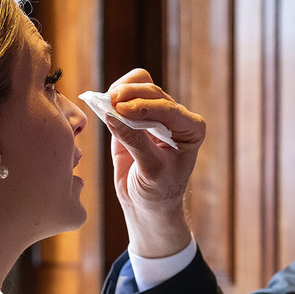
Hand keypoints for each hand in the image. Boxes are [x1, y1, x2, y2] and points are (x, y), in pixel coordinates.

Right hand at [106, 69, 204, 257]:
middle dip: (130, 94)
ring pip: (139, 87)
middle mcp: (176, 118)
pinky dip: (113, 97)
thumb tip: (111, 114)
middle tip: (110, 102)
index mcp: (191, 129)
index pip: (168, 108)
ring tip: (106, 101)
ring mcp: (154, 115)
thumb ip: (134, 142)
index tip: (121, 110)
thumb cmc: (158, 192)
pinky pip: (124, 99)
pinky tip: (103, 104)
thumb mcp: (150, 170)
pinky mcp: (134, 118)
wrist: (148, 205)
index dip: (144, 105)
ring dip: (121, 90)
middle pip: (152, 91)